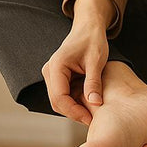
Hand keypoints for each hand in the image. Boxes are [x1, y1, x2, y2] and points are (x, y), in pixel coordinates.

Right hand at [41, 0, 113, 125]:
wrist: (89, 27)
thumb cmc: (93, 40)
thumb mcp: (96, 61)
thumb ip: (93, 82)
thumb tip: (95, 103)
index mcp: (57, 65)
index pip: (60, 97)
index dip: (74, 111)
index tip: (90, 118)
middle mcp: (49, 71)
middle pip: (57, 102)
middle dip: (74, 112)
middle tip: (93, 119)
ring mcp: (52, 74)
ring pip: (59, 100)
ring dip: (73, 109)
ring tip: (92, 113)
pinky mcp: (57, 77)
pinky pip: (62, 95)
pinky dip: (73, 102)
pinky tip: (88, 104)